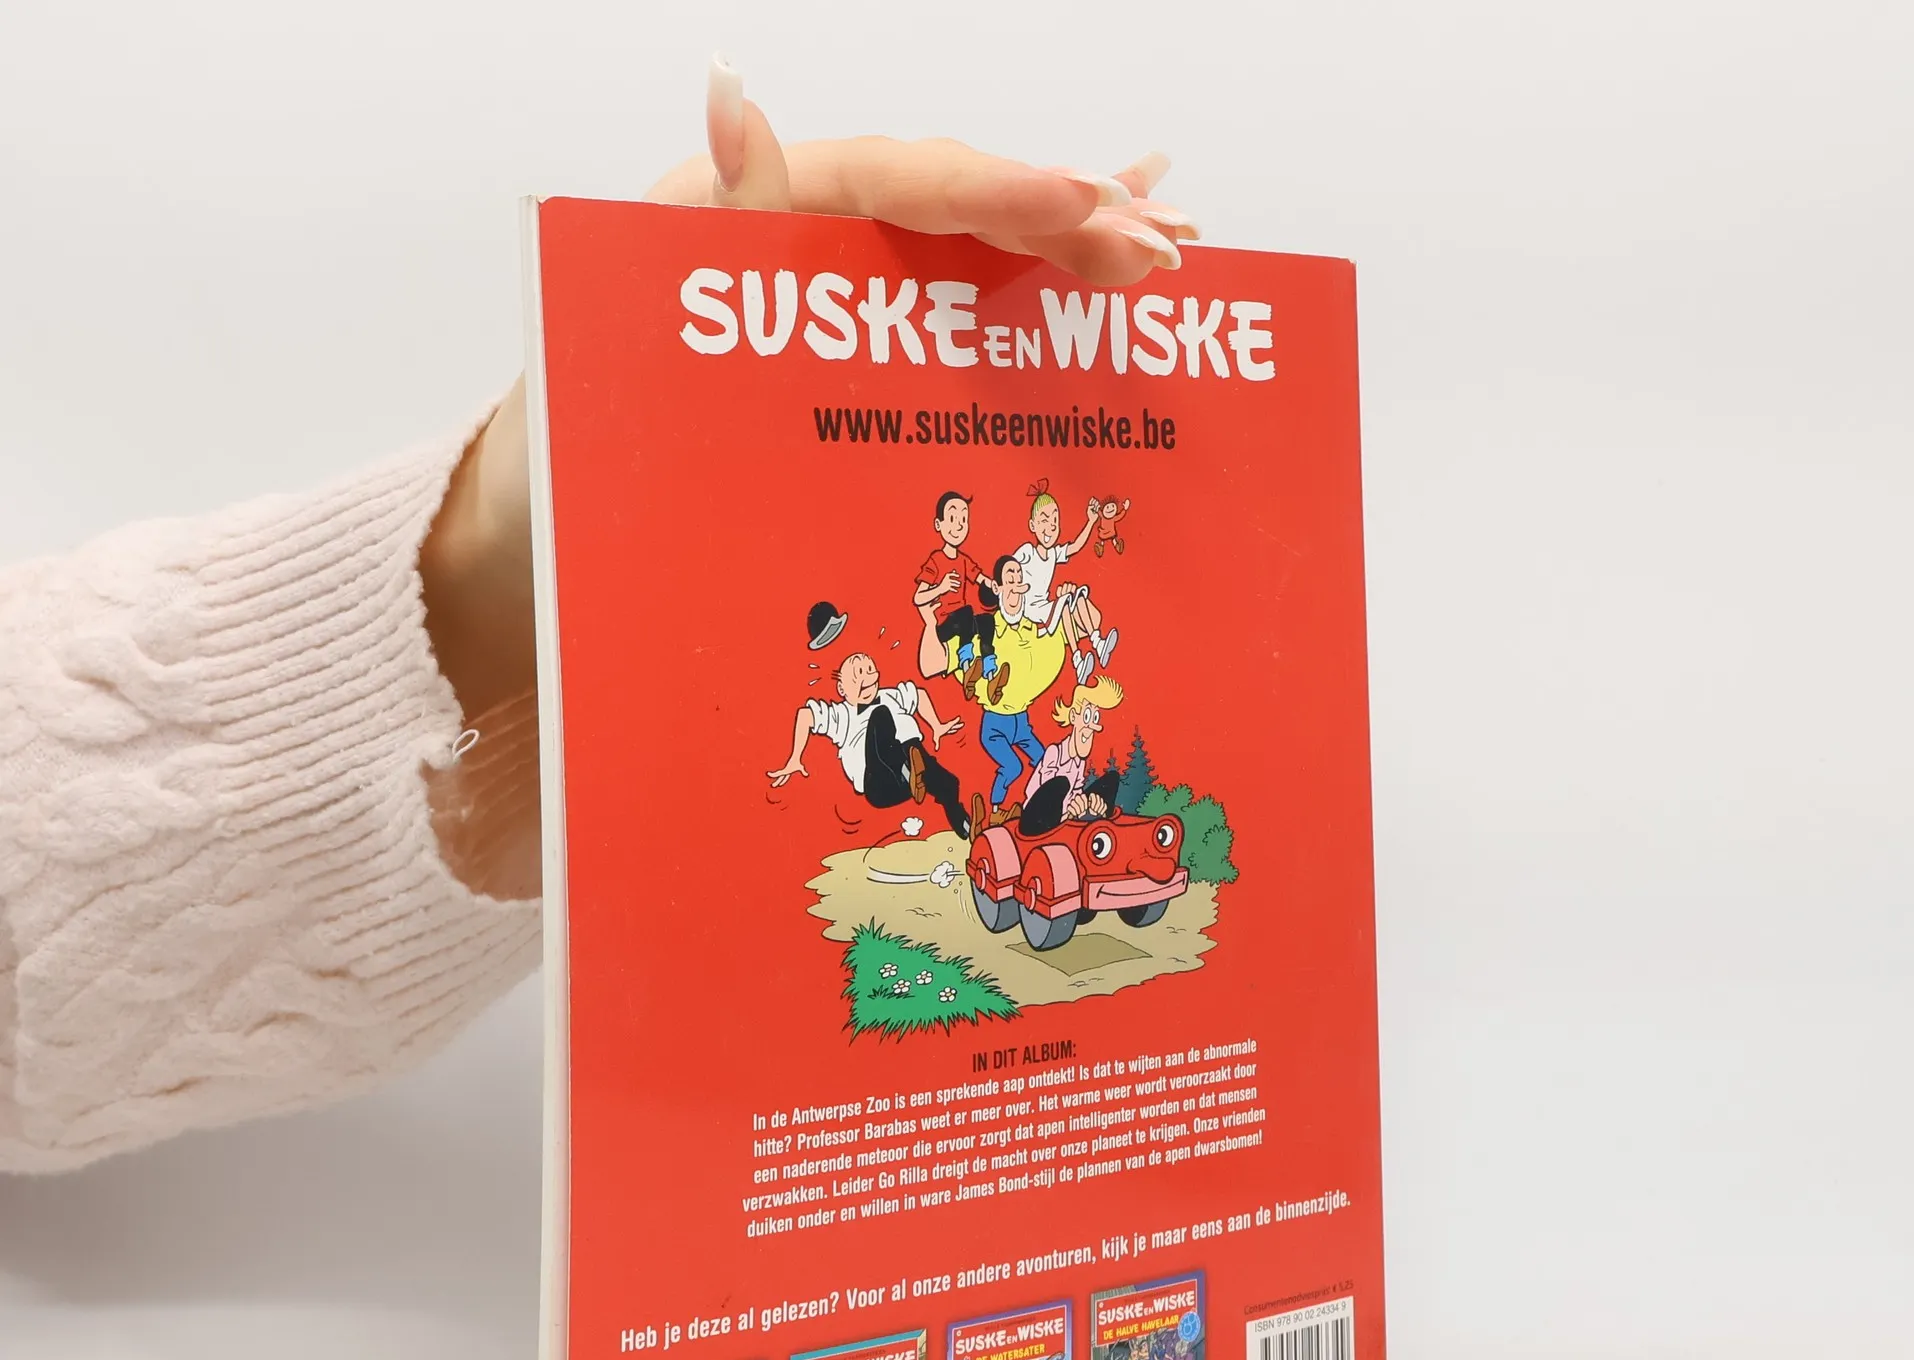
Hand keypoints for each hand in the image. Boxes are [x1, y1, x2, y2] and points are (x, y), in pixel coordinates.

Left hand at [421, 62, 1197, 889]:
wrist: (544, 525)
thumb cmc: (572, 444)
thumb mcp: (622, 329)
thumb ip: (702, 221)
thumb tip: (731, 87)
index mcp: (750, 214)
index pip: (903, 180)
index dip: (1001, 190)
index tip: (1089, 207)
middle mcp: (797, 236)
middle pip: (954, 201)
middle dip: (1067, 217)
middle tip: (1166, 246)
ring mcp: (824, 285)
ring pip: (966, 244)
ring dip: (1072, 241)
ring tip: (1175, 237)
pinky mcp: (840, 337)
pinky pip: (947, 294)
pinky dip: (1027, 279)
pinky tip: (1098, 264)